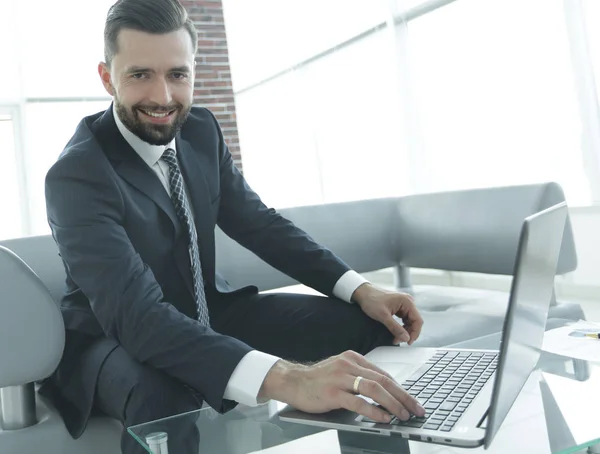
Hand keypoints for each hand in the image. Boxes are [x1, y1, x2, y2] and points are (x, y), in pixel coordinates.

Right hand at [259, 350, 424, 422]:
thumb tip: (385, 394)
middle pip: (383, 380)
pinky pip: (358, 402)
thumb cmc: (318, 380)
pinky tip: (383, 417)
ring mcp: (340, 378)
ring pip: (374, 388)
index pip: (383, 374)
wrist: (292, 381)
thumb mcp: (341, 371)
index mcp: (353, 358)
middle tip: (416, 409)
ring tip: (403, 415)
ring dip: (393, 403)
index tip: (412, 401)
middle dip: (403, 396)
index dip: (400, 388)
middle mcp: (348, 365)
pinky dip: (373, 410)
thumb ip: (360, 377)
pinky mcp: (332, 393)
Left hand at [352, 283, 422, 344]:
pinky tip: (395, 332)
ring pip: (409, 321)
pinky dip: (401, 327)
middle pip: (414, 321)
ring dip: (404, 331)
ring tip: (395, 338)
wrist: (363, 293)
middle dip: (408, 333)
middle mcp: (407, 302)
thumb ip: (395, 328)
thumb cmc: (371, 300)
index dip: (414, 333)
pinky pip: (404, 319)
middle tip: (398, 341)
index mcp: (407, 301)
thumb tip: (406, 338)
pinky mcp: (399, 307)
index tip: (408, 342)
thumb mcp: (383, 316)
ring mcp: (403, 305)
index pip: (418, 320)